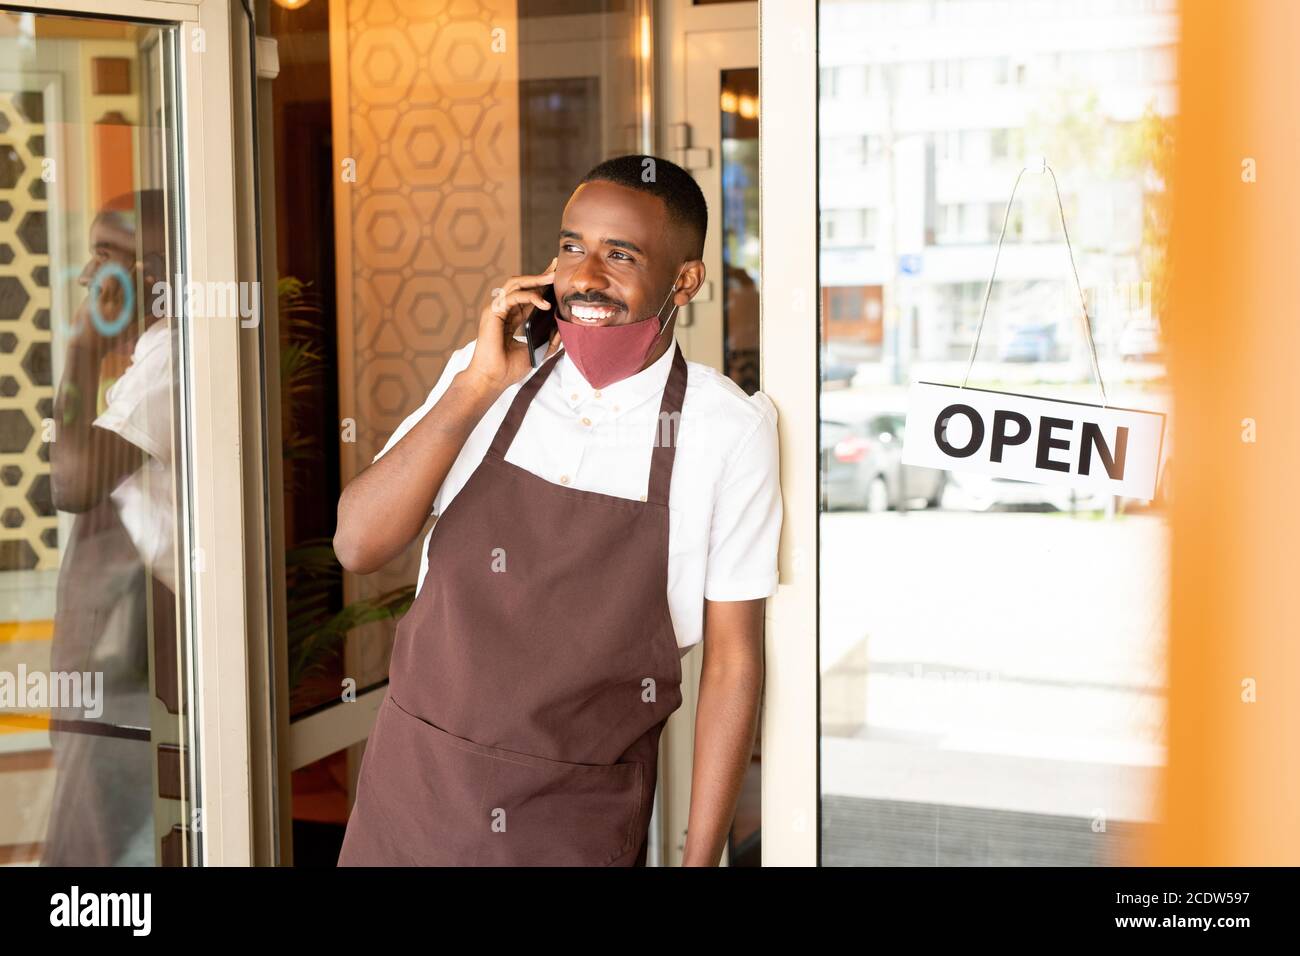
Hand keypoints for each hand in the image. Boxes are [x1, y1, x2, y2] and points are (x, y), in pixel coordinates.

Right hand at [461, 257, 560, 396]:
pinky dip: (529, 296)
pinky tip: (544, 303)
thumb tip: (564, 327)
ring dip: (535, 279)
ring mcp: (496, 310)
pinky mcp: (492, 312)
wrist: (493, 379)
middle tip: (556, 268)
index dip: (541, 284)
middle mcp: (503, 310)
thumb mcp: (537, 351)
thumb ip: (550, 339)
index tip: (557, 276)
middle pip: (521, 284)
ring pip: (515, 284)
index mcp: (512, 317)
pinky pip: (513, 296)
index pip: (527, 295)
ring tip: (552, 278)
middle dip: (540, 275)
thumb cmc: (509, 369)